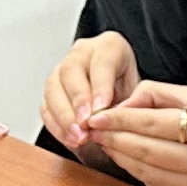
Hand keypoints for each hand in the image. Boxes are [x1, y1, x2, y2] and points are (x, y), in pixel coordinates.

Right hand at [42, 32, 140, 162]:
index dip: (100, 85)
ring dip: (65, 116)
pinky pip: (46, 106)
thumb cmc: (132, 93)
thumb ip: (130, 102)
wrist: (121, 100)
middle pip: (71, 71)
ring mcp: (62, 70)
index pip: (102, 61)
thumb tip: (116, 118)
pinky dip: (57, 125)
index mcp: (109, 47)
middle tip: (86, 123)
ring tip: (79, 137)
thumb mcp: (140, 93)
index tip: (102, 108)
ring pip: (53, 88)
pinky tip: (70, 138)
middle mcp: (82, 54)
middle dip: (78, 100)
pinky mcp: (51, 91)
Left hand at [79, 80, 186, 185]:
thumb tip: (123, 104)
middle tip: (92, 128)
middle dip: (113, 138)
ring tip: (106, 141)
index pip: (152, 123)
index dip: (119, 119)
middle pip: (144, 150)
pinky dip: (137, 172)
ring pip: (146, 172)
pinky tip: (128, 159)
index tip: (96, 115)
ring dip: (120, 157)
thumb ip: (161, 95)